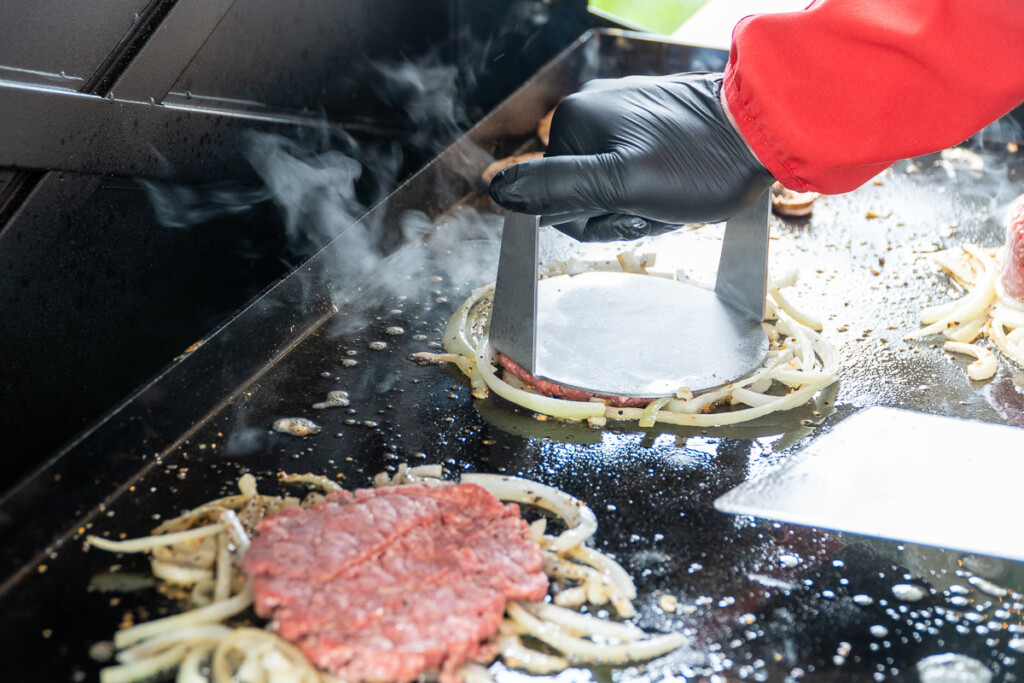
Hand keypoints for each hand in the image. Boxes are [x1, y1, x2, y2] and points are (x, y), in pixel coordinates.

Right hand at [489, 73, 773, 241]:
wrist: (766, 129)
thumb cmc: (701, 161)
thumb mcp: (622, 184)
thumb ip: (556, 189)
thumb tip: (499, 191)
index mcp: (574, 121)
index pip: (553, 200)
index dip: (594, 219)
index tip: (632, 210)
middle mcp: (591, 111)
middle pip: (580, 194)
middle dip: (618, 213)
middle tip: (656, 206)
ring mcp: (621, 115)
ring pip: (609, 189)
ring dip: (639, 206)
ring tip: (673, 197)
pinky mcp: (647, 124)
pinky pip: (632, 173)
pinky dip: (654, 190)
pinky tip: (681, 186)